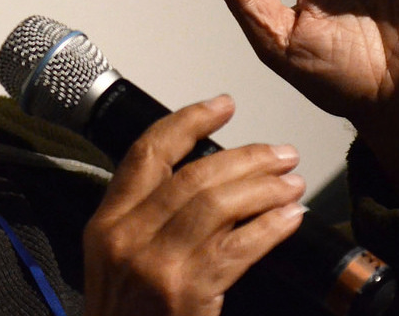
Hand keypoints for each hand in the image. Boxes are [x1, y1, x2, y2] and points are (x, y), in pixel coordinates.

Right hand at [82, 95, 304, 315]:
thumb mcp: (115, 262)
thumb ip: (144, 220)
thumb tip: (202, 181)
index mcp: (106, 223)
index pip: (147, 153)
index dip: (188, 121)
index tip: (223, 105)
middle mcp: (125, 237)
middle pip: (193, 175)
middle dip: (245, 157)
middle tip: (281, 153)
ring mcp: (155, 266)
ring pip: (219, 203)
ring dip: (264, 187)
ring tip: (293, 181)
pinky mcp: (186, 293)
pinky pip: (241, 246)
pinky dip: (272, 226)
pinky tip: (293, 218)